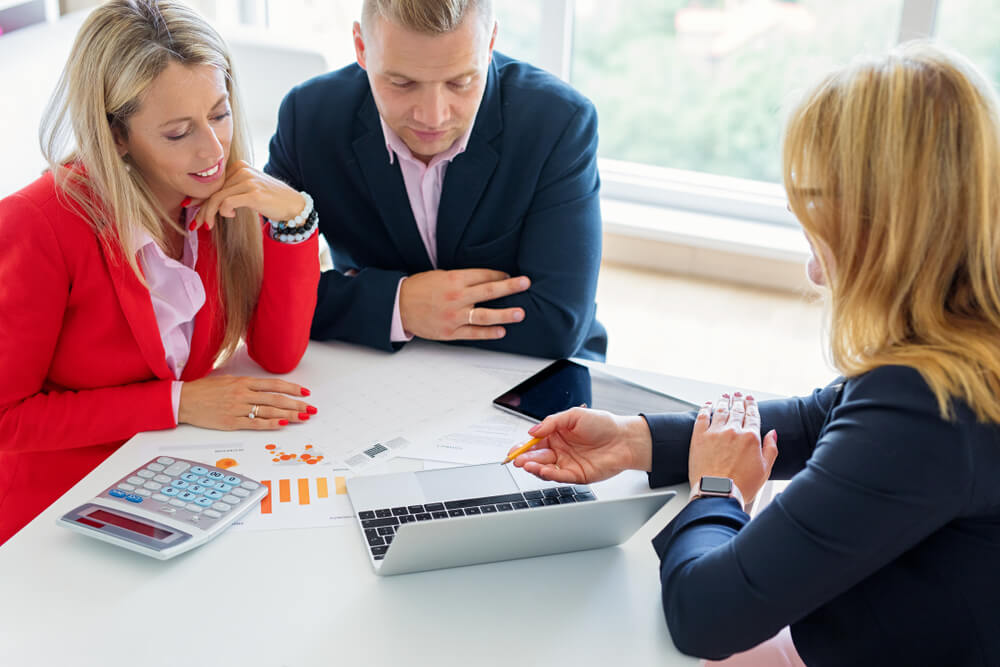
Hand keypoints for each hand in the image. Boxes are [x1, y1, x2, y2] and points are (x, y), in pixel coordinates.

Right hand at [179, 376, 315, 430]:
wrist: (184, 400)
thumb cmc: (204, 389)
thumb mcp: (228, 379)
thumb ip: (247, 384)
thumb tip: (266, 388)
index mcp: (243, 382)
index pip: (274, 385)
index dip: (292, 388)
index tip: (305, 392)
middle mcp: (243, 394)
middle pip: (277, 399)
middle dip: (297, 404)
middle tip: (310, 408)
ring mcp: (238, 409)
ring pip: (269, 411)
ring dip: (289, 415)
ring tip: (303, 417)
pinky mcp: (232, 422)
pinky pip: (255, 424)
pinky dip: (271, 424)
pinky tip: (283, 424)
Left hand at [189, 160, 303, 229]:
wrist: (294, 205)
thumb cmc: (271, 200)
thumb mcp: (248, 190)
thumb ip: (231, 191)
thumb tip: (208, 202)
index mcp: (239, 167)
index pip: (214, 182)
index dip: (200, 196)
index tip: (190, 207)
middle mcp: (242, 170)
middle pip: (213, 190)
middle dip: (201, 209)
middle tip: (194, 224)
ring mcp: (248, 181)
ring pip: (217, 198)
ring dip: (209, 214)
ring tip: (208, 225)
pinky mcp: (253, 193)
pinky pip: (227, 203)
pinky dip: (224, 212)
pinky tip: (231, 216)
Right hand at [399, 269, 530, 340]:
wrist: (398, 305)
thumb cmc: (418, 288)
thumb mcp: (440, 275)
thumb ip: (461, 278)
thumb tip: (484, 280)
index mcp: (454, 279)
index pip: (483, 275)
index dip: (500, 275)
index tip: (510, 277)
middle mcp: (457, 297)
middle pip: (489, 291)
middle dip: (510, 287)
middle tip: (525, 284)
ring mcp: (454, 316)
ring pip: (485, 315)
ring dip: (505, 314)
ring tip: (520, 313)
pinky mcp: (450, 332)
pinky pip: (473, 333)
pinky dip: (488, 333)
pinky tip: (501, 331)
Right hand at [508, 407, 652, 483]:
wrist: (624, 439)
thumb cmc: (604, 424)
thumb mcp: (574, 415)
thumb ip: (552, 422)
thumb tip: (533, 431)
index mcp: (557, 435)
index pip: (535, 442)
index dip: (523, 447)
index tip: (514, 450)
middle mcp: (561, 450)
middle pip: (537, 457)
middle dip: (524, 459)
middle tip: (516, 460)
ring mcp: (568, 463)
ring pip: (545, 468)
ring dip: (534, 467)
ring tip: (526, 464)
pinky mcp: (577, 475)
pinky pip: (559, 476)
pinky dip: (548, 474)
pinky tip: (541, 470)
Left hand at [688, 393, 777, 504]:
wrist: (717, 493)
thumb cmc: (740, 486)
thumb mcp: (765, 469)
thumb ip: (770, 449)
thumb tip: (772, 434)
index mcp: (750, 438)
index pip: (752, 416)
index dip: (751, 406)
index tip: (750, 400)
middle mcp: (733, 431)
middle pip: (736, 410)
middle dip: (738, 401)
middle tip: (738, 395)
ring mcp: (715, 432)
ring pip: (720, 410)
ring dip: (724, 401)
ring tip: (725, 396)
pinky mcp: (699, 437)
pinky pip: (702, 417)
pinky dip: (705, 408)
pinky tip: (707, 405)